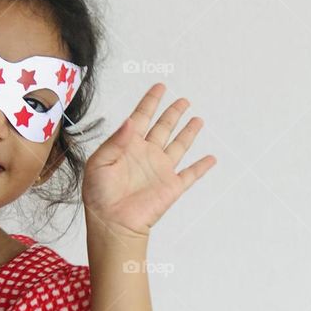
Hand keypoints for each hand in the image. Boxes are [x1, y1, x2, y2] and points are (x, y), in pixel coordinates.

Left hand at [82, 83, 216, 238]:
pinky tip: (211, 159)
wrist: (112, 224)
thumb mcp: (99, 163)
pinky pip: (191, 175)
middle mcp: (147, 155)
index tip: (160, 86)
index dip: (151, 101)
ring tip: (197, 119)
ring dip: (189, 132)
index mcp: (127, 146)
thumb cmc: (99, 196)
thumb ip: (116, 141)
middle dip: (173, 112)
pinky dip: (202, 167)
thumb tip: (131, 120)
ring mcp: (161, 170)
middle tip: (183, 100)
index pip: (141, 117)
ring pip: (179, 145)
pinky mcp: (172, 187)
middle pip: (164, 127)